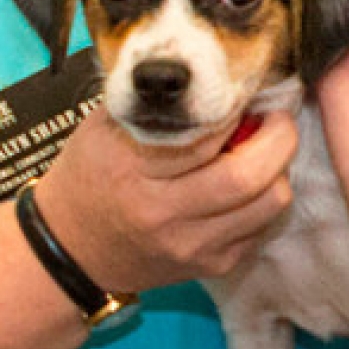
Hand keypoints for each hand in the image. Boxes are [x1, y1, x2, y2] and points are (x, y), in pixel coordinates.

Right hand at [31, 106, 297, 292]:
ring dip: (278, 171)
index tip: (249, 92)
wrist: (70, 249)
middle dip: (279, 138)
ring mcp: (190, 245)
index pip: (206, 134)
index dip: (239, 108)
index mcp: (132, 168)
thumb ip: (157, 106)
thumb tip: (215, 81)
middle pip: (248, 176)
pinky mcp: (209, 266)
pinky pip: (261, 229)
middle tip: (277, 118)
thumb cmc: (89, 175)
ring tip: (264, 152)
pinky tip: (247, 186)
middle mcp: (163, 212)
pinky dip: (265, 201)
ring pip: (268, 204)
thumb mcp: (106, 127)